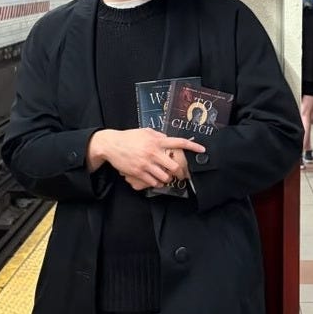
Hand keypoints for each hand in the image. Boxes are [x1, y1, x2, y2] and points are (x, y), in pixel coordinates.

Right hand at [87, 128, 204, 188]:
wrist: (111, 145)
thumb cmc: (129, 137)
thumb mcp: (145, 132)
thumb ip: (158, 136)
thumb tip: (169, 139)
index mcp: (156, 141)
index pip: (178, 142)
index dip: (192, 146)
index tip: (202, 149)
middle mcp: (153, 152)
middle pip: (174, 166)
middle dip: (179, 171)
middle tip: (179, 173)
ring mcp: (146, 163)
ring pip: (165, 176)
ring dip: (167, 178)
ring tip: (165, 176)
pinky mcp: (138, 172)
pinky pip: (153, 182)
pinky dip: (156, 182)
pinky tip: (155, 179)